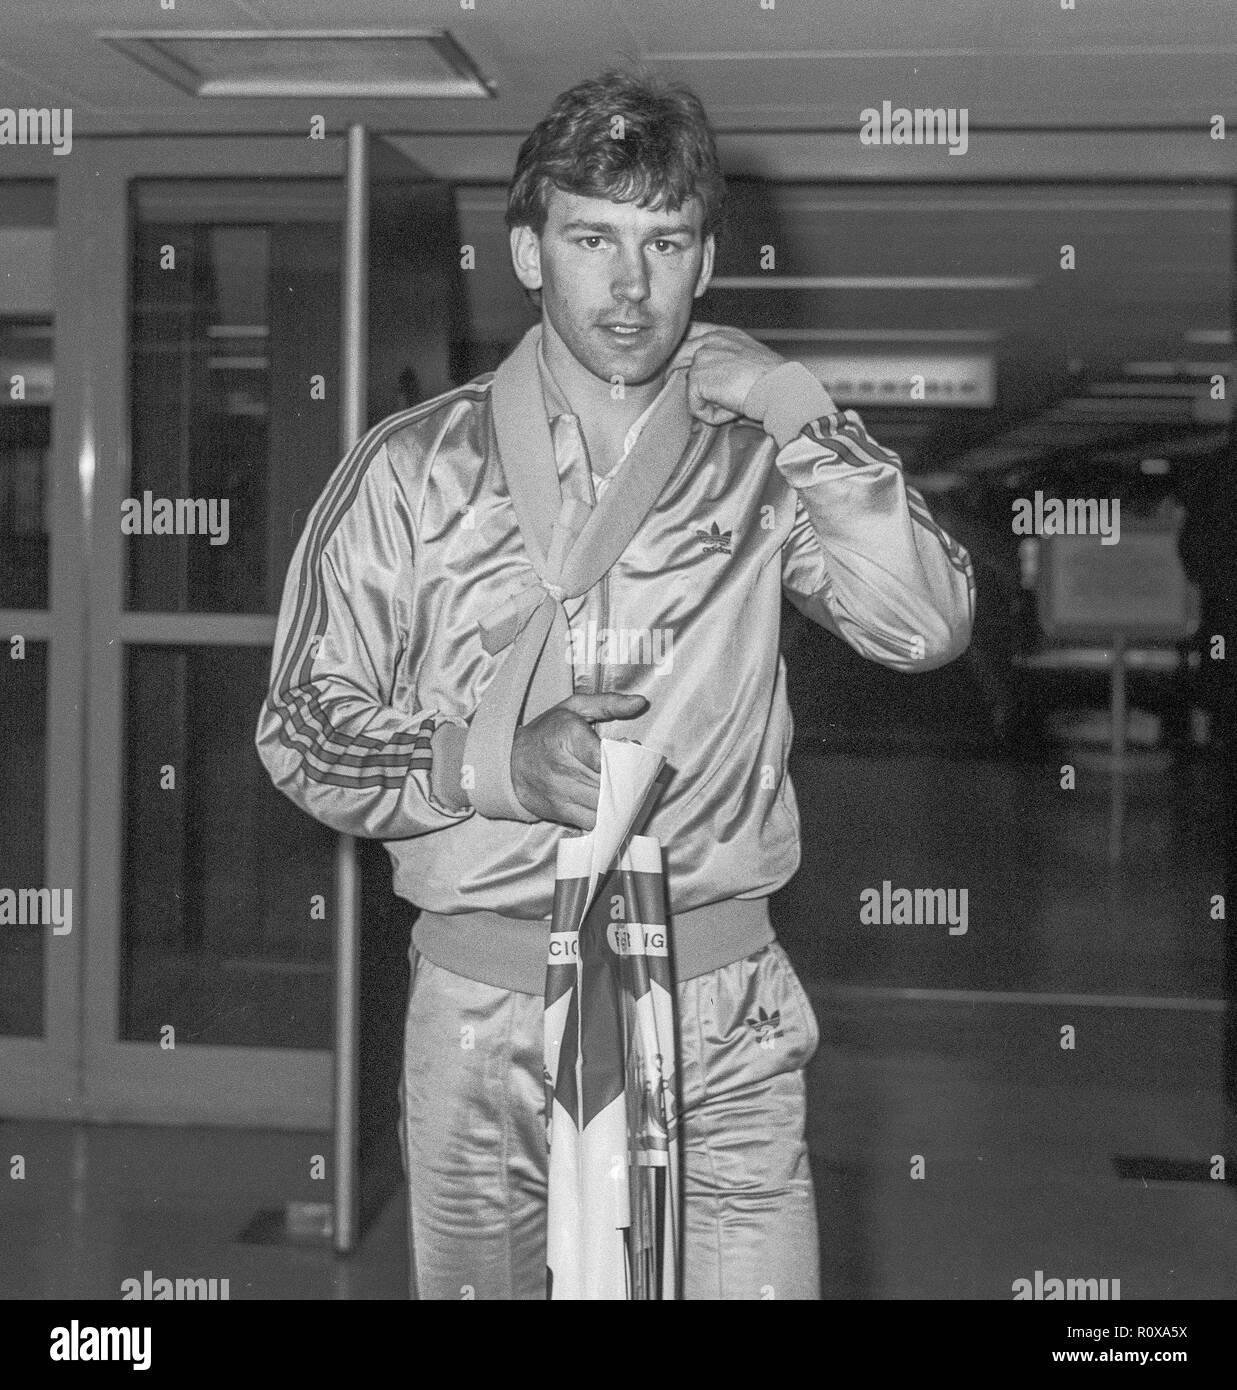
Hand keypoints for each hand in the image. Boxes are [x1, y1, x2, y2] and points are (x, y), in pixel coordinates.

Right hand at [510, 692, 648, 829]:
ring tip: (627, 790)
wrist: (509, 762)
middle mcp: (564, 767)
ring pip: (604, 804)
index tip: (634, 756)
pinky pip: (592, 821)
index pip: (606, 757)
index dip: (626, 760)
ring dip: (620, 800)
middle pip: (609, 782)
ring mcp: (561, 792)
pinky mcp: (560, 811)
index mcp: (569, 736)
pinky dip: (606, 816)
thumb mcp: (574, 707)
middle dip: (629, 781)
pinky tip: (610, 805)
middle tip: (637, 775)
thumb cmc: (547, 731)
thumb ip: (609, 703)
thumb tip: (640, 703)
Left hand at [668, 323, 784, 424]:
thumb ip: (727, 360)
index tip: (684, 366)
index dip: (684, 353)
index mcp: (722, 334)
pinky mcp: (697, 379)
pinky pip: (696, 407)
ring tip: (731, 403)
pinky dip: (711, 415)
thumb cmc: (772, 377)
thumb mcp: (747, 358)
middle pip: (676, 357)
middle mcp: (709, 341)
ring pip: (691, 388)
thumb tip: (716, 378)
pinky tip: (730, 410)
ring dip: (708, 402)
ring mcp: (701, 359)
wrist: (778, 385)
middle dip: (680, 376)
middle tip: (694, 393)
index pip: (691, 334)